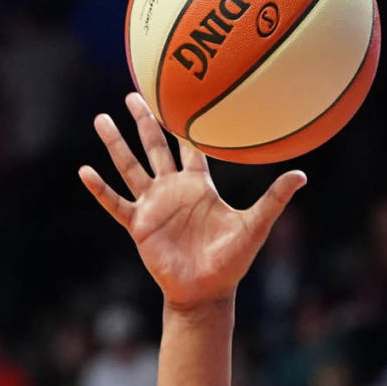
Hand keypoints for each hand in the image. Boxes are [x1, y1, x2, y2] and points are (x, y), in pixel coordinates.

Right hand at [80, 94, 303, 310]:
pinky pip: (116, 203)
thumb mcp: (255, 226)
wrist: (206, 292)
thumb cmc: (231, 262)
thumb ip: (274, 199)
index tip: (176, 97)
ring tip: (100, 119)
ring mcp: (153, 206)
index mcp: (198, 186)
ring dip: (116, 144)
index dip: (183, 125)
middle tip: (132, 93)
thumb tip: (302, 174)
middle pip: (155, 147)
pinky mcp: (139, 226)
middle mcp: (172, 191)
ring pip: (130, 167)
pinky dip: (100, 189)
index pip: (189, 148)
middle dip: (144, 121)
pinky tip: (84, 171)